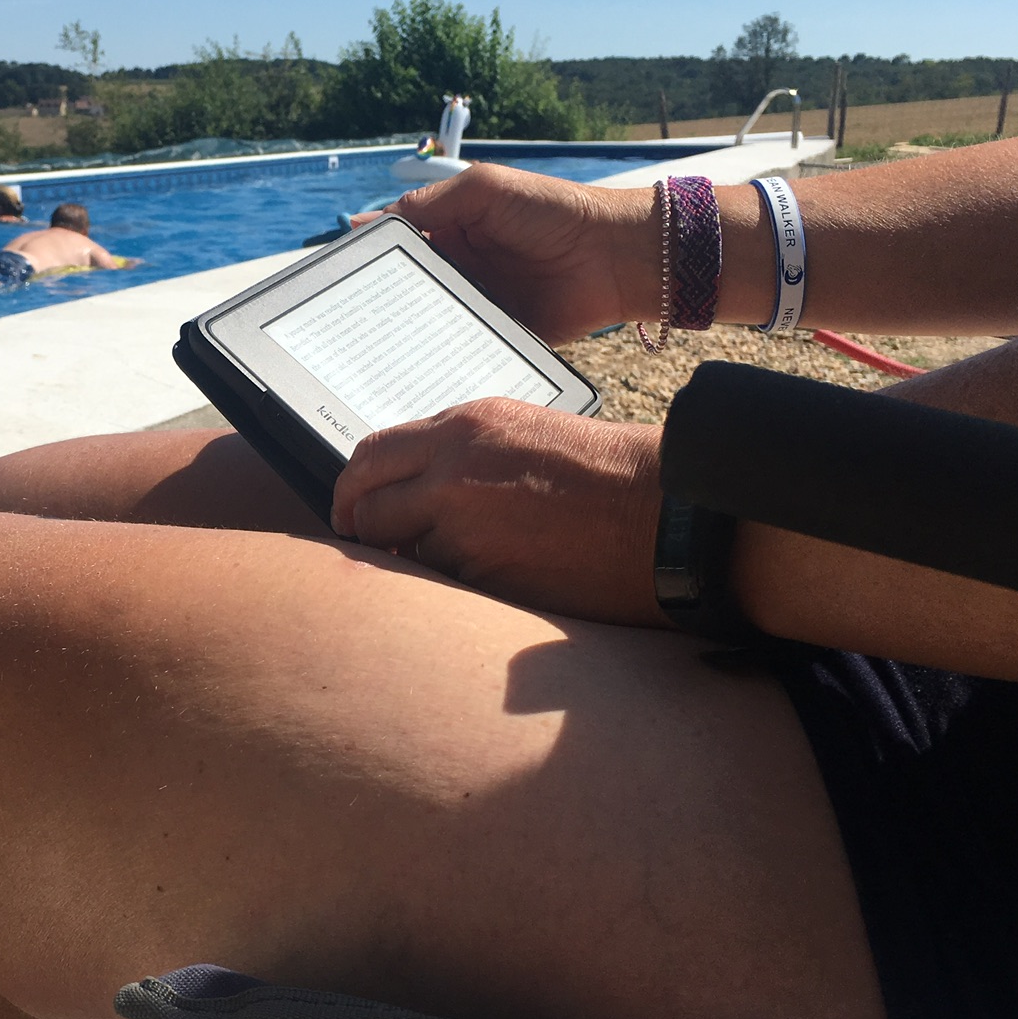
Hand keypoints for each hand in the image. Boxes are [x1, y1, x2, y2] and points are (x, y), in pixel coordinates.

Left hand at [330, 398, 669, 625]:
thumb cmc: (607, 473)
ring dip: (413, 564)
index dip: (354, 489)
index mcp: (464, 427)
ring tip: (455, 563)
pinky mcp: (485, 578)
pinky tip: (485, 583)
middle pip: (366, 507)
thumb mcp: (522, 434)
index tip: (353, 509)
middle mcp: (452, 472)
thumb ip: (460, 455)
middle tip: (372, 547)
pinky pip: (442, 588)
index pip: (372, 455)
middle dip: (364, 530)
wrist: (664, 514)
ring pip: (401, 554)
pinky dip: (449, 592)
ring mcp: (465, 528)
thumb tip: (414, 487)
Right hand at [373, 164, 652, 342]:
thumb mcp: (485, 189)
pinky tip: (418, 368)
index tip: (339, 275)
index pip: (401, 244)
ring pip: (432, 321)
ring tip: (373, 350)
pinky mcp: (498, 335)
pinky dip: (446, 356)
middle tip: (348, 322)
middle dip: (383, 301)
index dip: (372, 257)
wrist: (613, 256)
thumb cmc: (552, 210)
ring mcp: (479, 304)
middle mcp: (461, 267)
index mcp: (453, 229)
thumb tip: (368, 221)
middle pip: (410, 288)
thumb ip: (431, 203)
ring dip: (410, 332)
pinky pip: (465, 348)